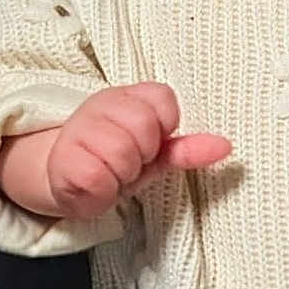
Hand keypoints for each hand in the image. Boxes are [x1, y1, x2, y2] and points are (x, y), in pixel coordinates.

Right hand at [46, 82, 230, 218]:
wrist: (67, 179)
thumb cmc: (116, 163)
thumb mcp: (156, 154)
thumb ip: (188, 149)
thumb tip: (225, 147)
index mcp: (128, 98)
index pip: (162, 99)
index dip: (162, 128)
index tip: (150, 143)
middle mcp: (101, 105)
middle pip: (143, 126)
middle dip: (142, 154)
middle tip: (130, 162)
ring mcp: (78, 128)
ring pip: (121, 152)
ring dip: (122, 174)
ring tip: (112, 173)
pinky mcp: (62, 160)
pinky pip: (97, 178)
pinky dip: (103, 191)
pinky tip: (97, 185)